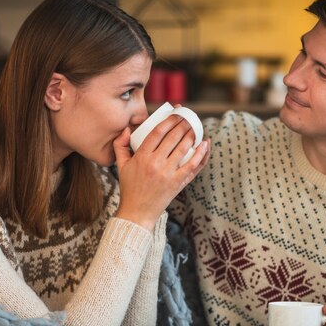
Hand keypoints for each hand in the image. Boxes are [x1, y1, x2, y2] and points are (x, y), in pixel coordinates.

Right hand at [113, 115, 208, 230]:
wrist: (137, 212)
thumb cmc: (129, 188)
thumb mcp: (120, 165)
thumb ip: (120, 145)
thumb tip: (128, 129)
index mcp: (141, 156)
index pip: (158, 132)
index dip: (169, 120)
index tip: (176, 113)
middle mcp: (155, 163)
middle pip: (173, 137)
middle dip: (183, 123)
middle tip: (189, 117)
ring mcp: (168, 173)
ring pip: (184, 148)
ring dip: (192, 135)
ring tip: (196, 127)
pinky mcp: (177, 183)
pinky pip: (192, 165)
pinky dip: (201, 154)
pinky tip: (205, 144)